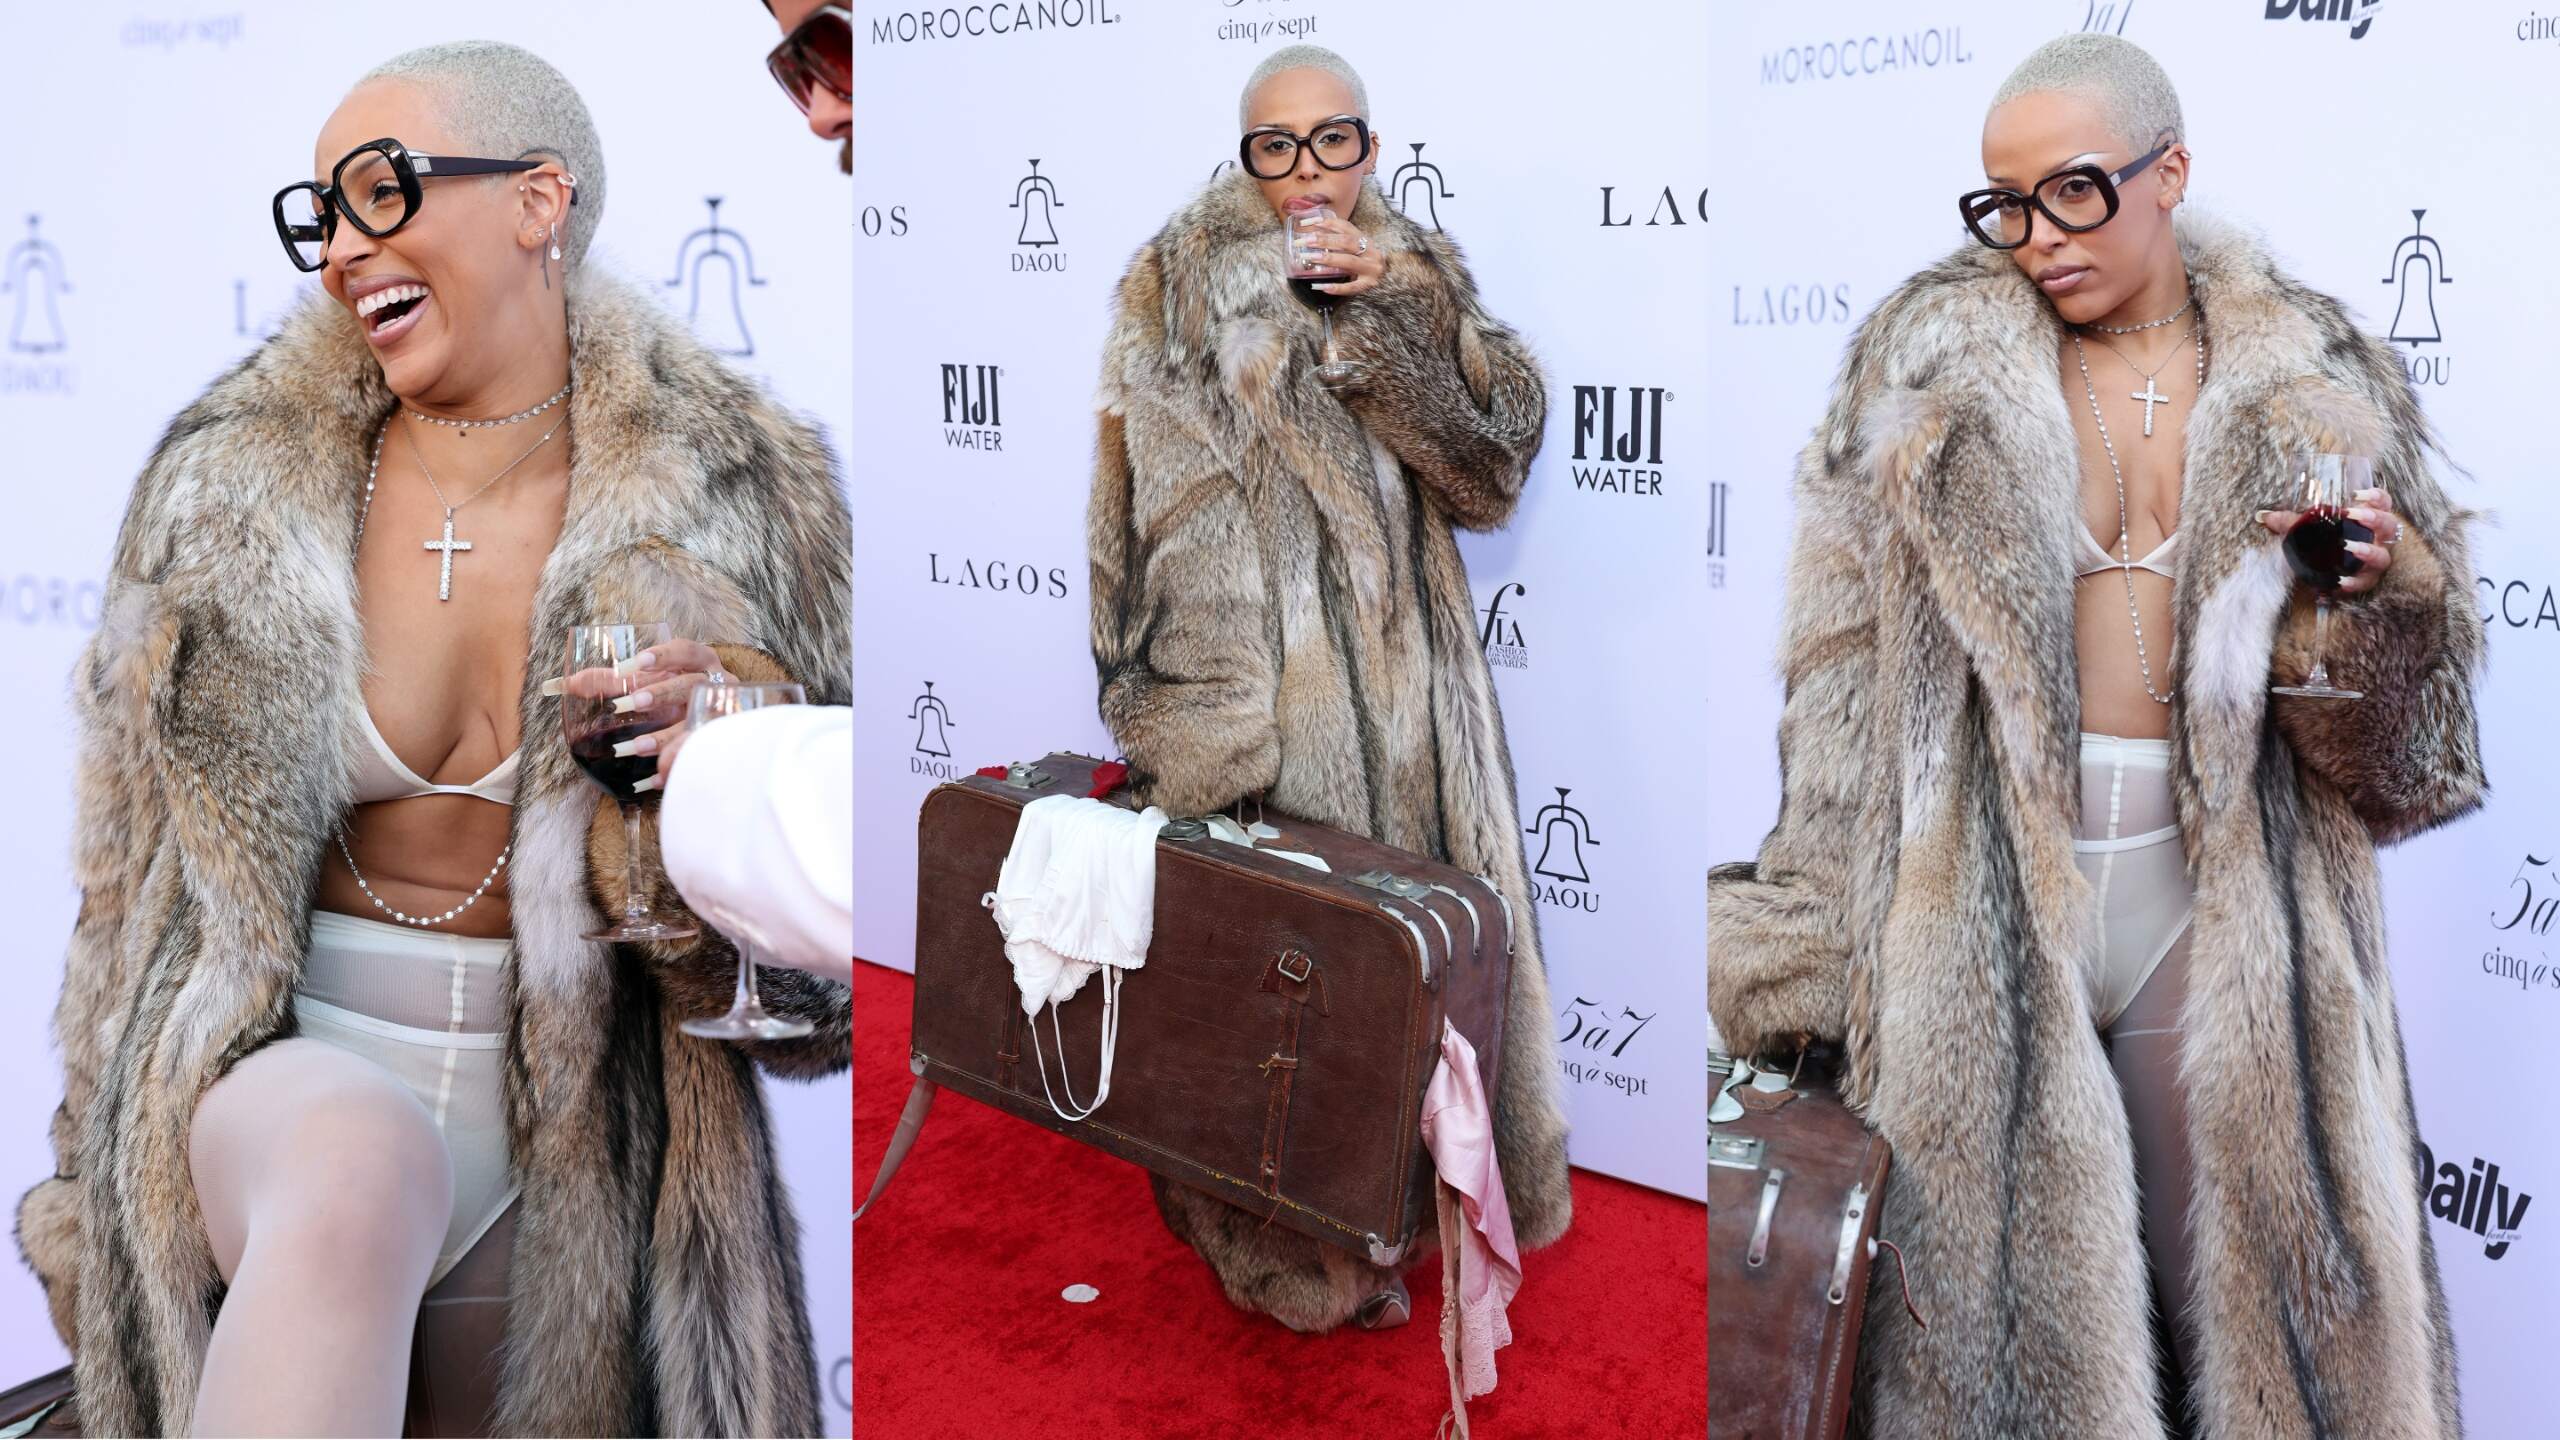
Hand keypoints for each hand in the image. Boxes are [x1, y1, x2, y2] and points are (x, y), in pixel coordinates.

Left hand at [555, 637, 728, 784]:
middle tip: (629, 704)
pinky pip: (700, 755)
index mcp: (700, 661)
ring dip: (666, 736)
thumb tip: (562, 684)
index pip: (685, 651)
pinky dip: (675, 767)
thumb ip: (609, 681)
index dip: (661, 656)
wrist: (721, 717)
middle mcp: (716, 684)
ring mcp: (722, 713)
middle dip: (661, 694)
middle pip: (691, 684)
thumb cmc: (676, 691)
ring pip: (697, 723)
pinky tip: (652, 778)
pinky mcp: (722, 741)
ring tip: (635, 748)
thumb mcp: (649, 682)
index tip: (630, 665)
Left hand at [1291, 213, 1384, 297]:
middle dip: (1323, 240)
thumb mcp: (1359, 249)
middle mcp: (1369, 252)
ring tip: (1310, 258)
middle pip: (1345, 242)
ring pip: (1348, 262)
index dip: (1326, 223)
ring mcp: (1370, 269)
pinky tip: (1322, 287)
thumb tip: (1314, 235)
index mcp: (1365, 240)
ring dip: (1327, 259)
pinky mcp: (1368, 286)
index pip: (1345, 226)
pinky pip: (1351, 287)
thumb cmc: (1368, 263)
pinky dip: (1336, 287)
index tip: (1309, 222)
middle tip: (1304, 241)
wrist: (1393, 280)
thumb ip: (1342, 242)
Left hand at [2259, 485, 2404, 595]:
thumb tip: (2263, 516)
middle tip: (2355, 515)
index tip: (2357, 493)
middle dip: (2375, 518)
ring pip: (2382, 557)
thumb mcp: (2308, 529)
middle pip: (2389, 526)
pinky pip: (2365, 583)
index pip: (2383, 502)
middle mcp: (2379, 539)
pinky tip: (2340, 581)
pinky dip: (2353, 583)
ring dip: (2369, 551)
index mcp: (2370, 519)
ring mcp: (2375, 562)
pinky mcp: (2366, 581)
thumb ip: (2290, 522)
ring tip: (2351, 548)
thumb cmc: (2325, 541)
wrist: (2327, 572)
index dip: (2376, 496)